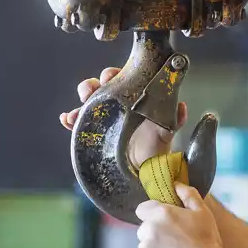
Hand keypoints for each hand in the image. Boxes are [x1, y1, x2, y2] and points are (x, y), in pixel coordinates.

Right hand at [60, 66, 188, 169]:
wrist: (145, 173)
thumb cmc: (155, 149)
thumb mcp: (166, 131)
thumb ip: (174, 119)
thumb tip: (181, 107)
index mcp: (132, 99)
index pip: (120, 79)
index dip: (112, 74)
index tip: (110, 76)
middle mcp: (116, 107)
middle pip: (99, 87)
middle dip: (91, 85)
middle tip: (91, 91)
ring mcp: (103, 120)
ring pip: (86, 103)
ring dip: (79, 102)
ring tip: (77, 111)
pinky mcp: (93, 135)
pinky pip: (77, 124)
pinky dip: (70, 119)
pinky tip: (66, 120)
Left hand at [136, 182, 235, 247]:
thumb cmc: (208, 240)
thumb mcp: (203, 212)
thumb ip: (187, 194)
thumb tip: (175, 184)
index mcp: (160, 214)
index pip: (142, 209)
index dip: (154, 214)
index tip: (166, 222)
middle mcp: (148, 231)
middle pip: (144, 228)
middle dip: (155, 232)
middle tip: (174, 240)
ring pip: (145, 246)